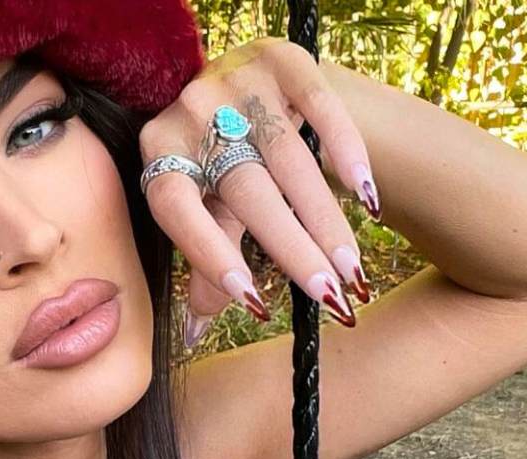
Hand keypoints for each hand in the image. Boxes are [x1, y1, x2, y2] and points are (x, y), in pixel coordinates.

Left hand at [138, 37, 379, 344]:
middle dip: (290, 247)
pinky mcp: (284, 59)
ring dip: (324, 218)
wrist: (240, 78)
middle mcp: (192, 112)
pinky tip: (367, 197)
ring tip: (351, 269)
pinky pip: (319, 104)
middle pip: (244, 187)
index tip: (250, 300)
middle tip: (327, 295)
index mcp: (159, 151)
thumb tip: (194, 331)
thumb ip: (205, 258)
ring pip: (286, 156)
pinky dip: (345, 149)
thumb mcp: (204, 202)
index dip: (209, 254)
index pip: (175, 207)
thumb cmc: (217, 157)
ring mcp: (237, 80)